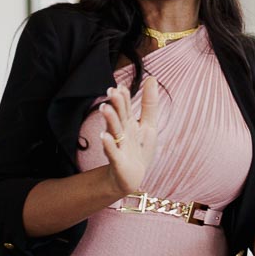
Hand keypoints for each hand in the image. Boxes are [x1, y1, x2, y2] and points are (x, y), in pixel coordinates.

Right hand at [98, 80, 160, 202]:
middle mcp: (121, 132)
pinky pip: (112, 151)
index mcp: (128, 123)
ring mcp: (119, 146)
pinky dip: (108, 144)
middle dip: (115, 104)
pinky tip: (103, 135)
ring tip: (105, 108)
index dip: (123, 96)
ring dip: (109, 120)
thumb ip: (149, 103)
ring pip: (114, 131)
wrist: (132, 177)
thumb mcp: (148, 125)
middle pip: (119, 116)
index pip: (125, 106)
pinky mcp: (118, 161)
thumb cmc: (139, 149)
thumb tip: (151, 77)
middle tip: (111, 91)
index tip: (119, 86)